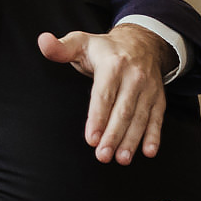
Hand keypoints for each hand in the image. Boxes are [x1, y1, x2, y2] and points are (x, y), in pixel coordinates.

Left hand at [39, 24, 172, 164]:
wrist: (143, 42)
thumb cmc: (104, 48)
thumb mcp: (81, 42)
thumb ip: (60, 48)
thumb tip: (43, 41)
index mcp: (113, 65)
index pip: (103, 95)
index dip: (97, 118)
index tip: (90, 138)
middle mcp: (134, 76)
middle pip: (122, 111)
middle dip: (113, 135)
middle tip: (102, 156)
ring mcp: (148, 88)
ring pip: (139, 117)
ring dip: (131, 140)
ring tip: (121, 159)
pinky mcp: (158, 98)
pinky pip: (157, 118)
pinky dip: (153, 136)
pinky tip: (148, 152)